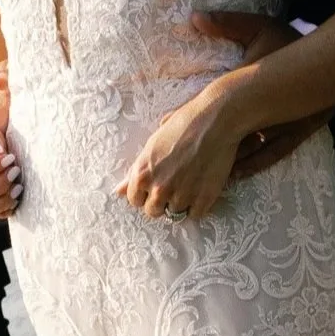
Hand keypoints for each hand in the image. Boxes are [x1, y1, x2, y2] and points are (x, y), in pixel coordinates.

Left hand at [116, 75, 250, 222]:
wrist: (215, 121)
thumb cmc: (183, 125)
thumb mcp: (152, 145)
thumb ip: (137, 172)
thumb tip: (119, 190)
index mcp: (142, 174)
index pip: (134, 200)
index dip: (145, 193)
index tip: (155, 186)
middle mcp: (159, 188)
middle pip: (153, 211)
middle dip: (161, 201)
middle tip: (174, 185)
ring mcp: (182, 195)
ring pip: (175, 214)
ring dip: (181, 202)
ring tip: (190, 183)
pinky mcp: (204, 198)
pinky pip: (196, 214)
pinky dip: (198, 206)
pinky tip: (201, 189)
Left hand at [190, 10, 332, 178]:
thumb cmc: (293, 43)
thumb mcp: (261, 28)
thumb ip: (229, 23)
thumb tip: (195, 17)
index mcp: (251, 84)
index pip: (214, 102)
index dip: (190, 113)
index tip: (165, 123)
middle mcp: (265, 108)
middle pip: (227, 130)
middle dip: (201, 143)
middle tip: (177, 155)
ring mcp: (282, 124)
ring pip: (247, 148)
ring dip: (224, 160)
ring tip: (200, 174)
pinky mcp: (297, 133)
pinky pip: (271, 155)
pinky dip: (252, 165)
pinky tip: (235, 174)